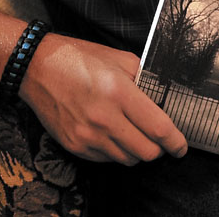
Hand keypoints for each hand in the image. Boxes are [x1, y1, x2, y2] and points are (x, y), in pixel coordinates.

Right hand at [20, 33, 187, 164]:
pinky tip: (112, 134)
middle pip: (146, 152)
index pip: (158, 128)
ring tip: (132, 133)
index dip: (175, 141)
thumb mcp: (116, 58)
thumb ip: (142, 77)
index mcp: (118, 92)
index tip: (181, 146)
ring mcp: (88, 135)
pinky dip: (115, 152)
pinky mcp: (75, 146)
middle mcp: (104, 118)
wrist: (36, 67)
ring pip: (127, 160)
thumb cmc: (77, 58)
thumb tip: (161, 94)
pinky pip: (106, 160)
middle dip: (158, 148)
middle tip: (157, 138)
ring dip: (136, 151)